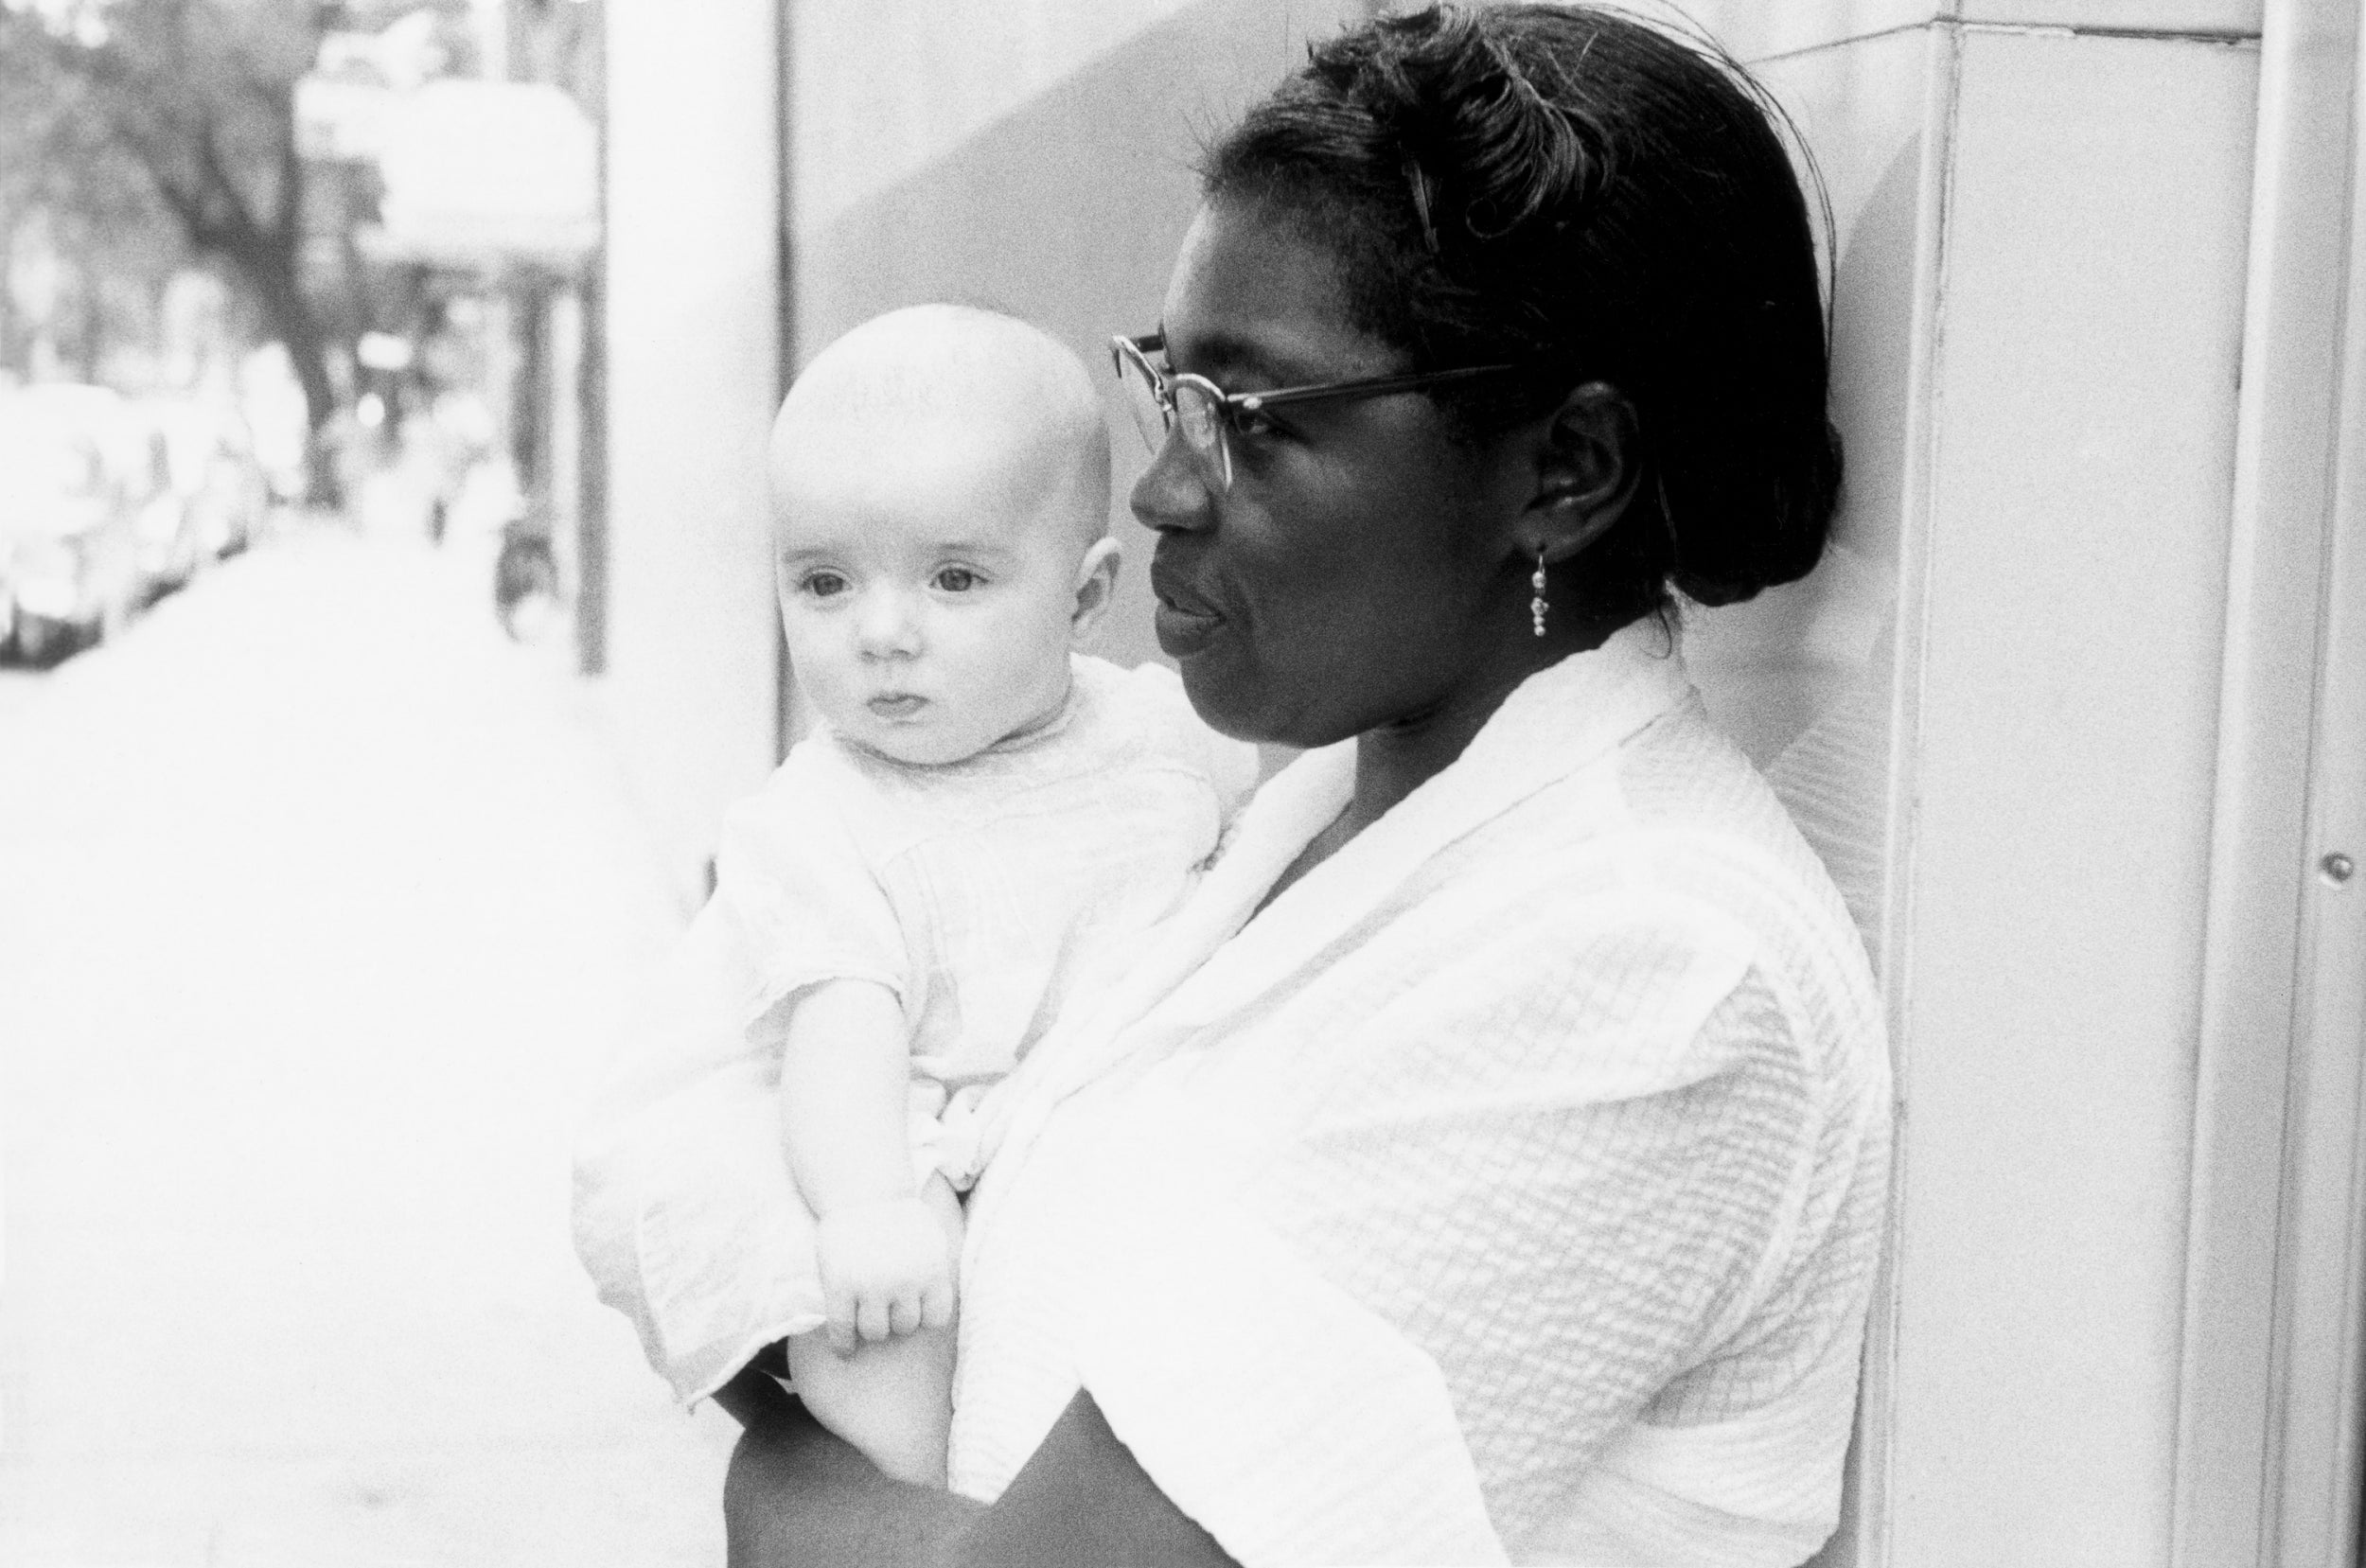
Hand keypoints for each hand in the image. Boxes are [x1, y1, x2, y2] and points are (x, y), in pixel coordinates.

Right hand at [814, 1196, 955, 1353]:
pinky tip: (844, 1349)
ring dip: (872, 1330)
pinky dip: (843, 1344)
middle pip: (904, 1326)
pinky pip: (842, 1328)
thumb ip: (939, 1273)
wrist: (862, 1190)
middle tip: (885, 1311)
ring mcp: (871, 1284)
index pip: (935, 1318)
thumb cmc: (899, 1217)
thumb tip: (950, 1309)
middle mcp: (904, 1280)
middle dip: (896, 1320)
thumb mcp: (933, 1239)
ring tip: (866, 1322)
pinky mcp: (840, 1285)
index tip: (913, 1312)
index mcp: (931, 1269)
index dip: (923, 1317)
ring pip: (875, 1332)